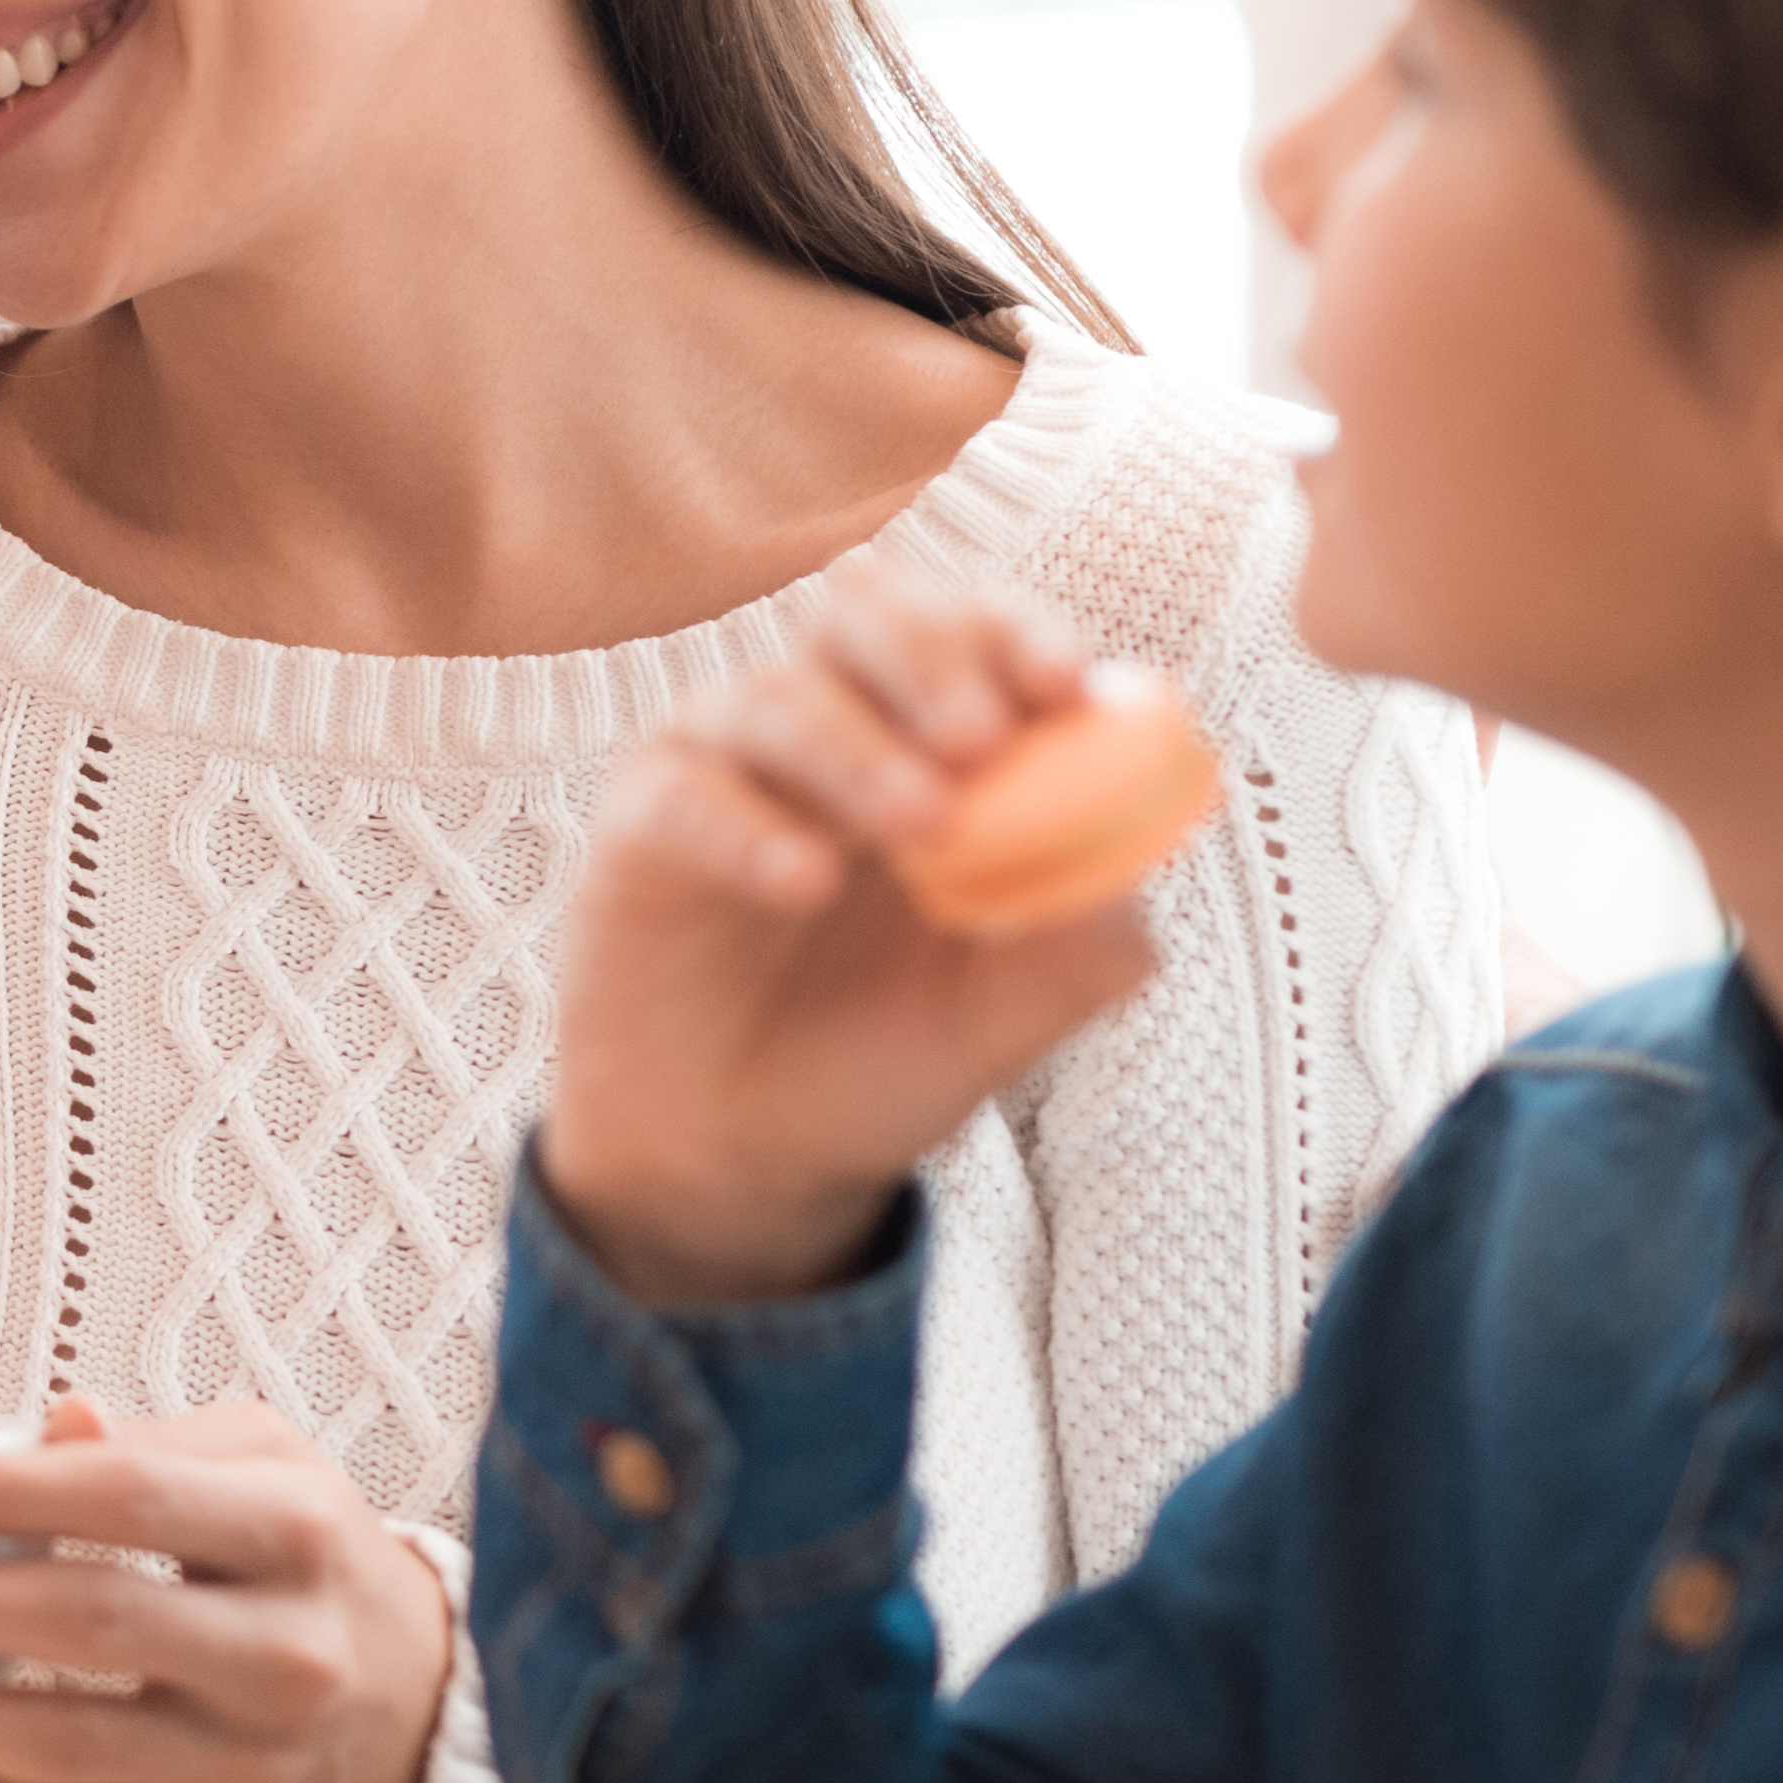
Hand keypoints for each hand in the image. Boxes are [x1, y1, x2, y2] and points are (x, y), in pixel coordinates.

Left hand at [0, 1394, 458, 1782]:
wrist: (427, 1732)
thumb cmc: (313, 1572)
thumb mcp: (271, 1476)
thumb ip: (160, 1447)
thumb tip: (51, 1423)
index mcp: (292, 1533)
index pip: (130, 1503)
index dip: (2, 1494)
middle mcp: (278, 1654)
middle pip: (89, 1623)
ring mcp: (240, 1763)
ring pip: (60, 1745)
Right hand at [533, 571, 1167, 1309]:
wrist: (742, 1162)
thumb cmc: (874, 1060)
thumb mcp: (1000, 1020)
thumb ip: (1077, 946)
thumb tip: (1142, 867)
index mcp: (925, 746)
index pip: (976, 638)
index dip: (1022, 640)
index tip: (1069, 687)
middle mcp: (826, 728)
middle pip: (869, 620)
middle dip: (937, 662)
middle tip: (985, 741)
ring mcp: (726, 766)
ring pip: (781, 700)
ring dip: (860, 753)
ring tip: (921, 828)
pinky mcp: (640, 826)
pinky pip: (685, 796)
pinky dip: (748, 827)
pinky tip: (803, 882)